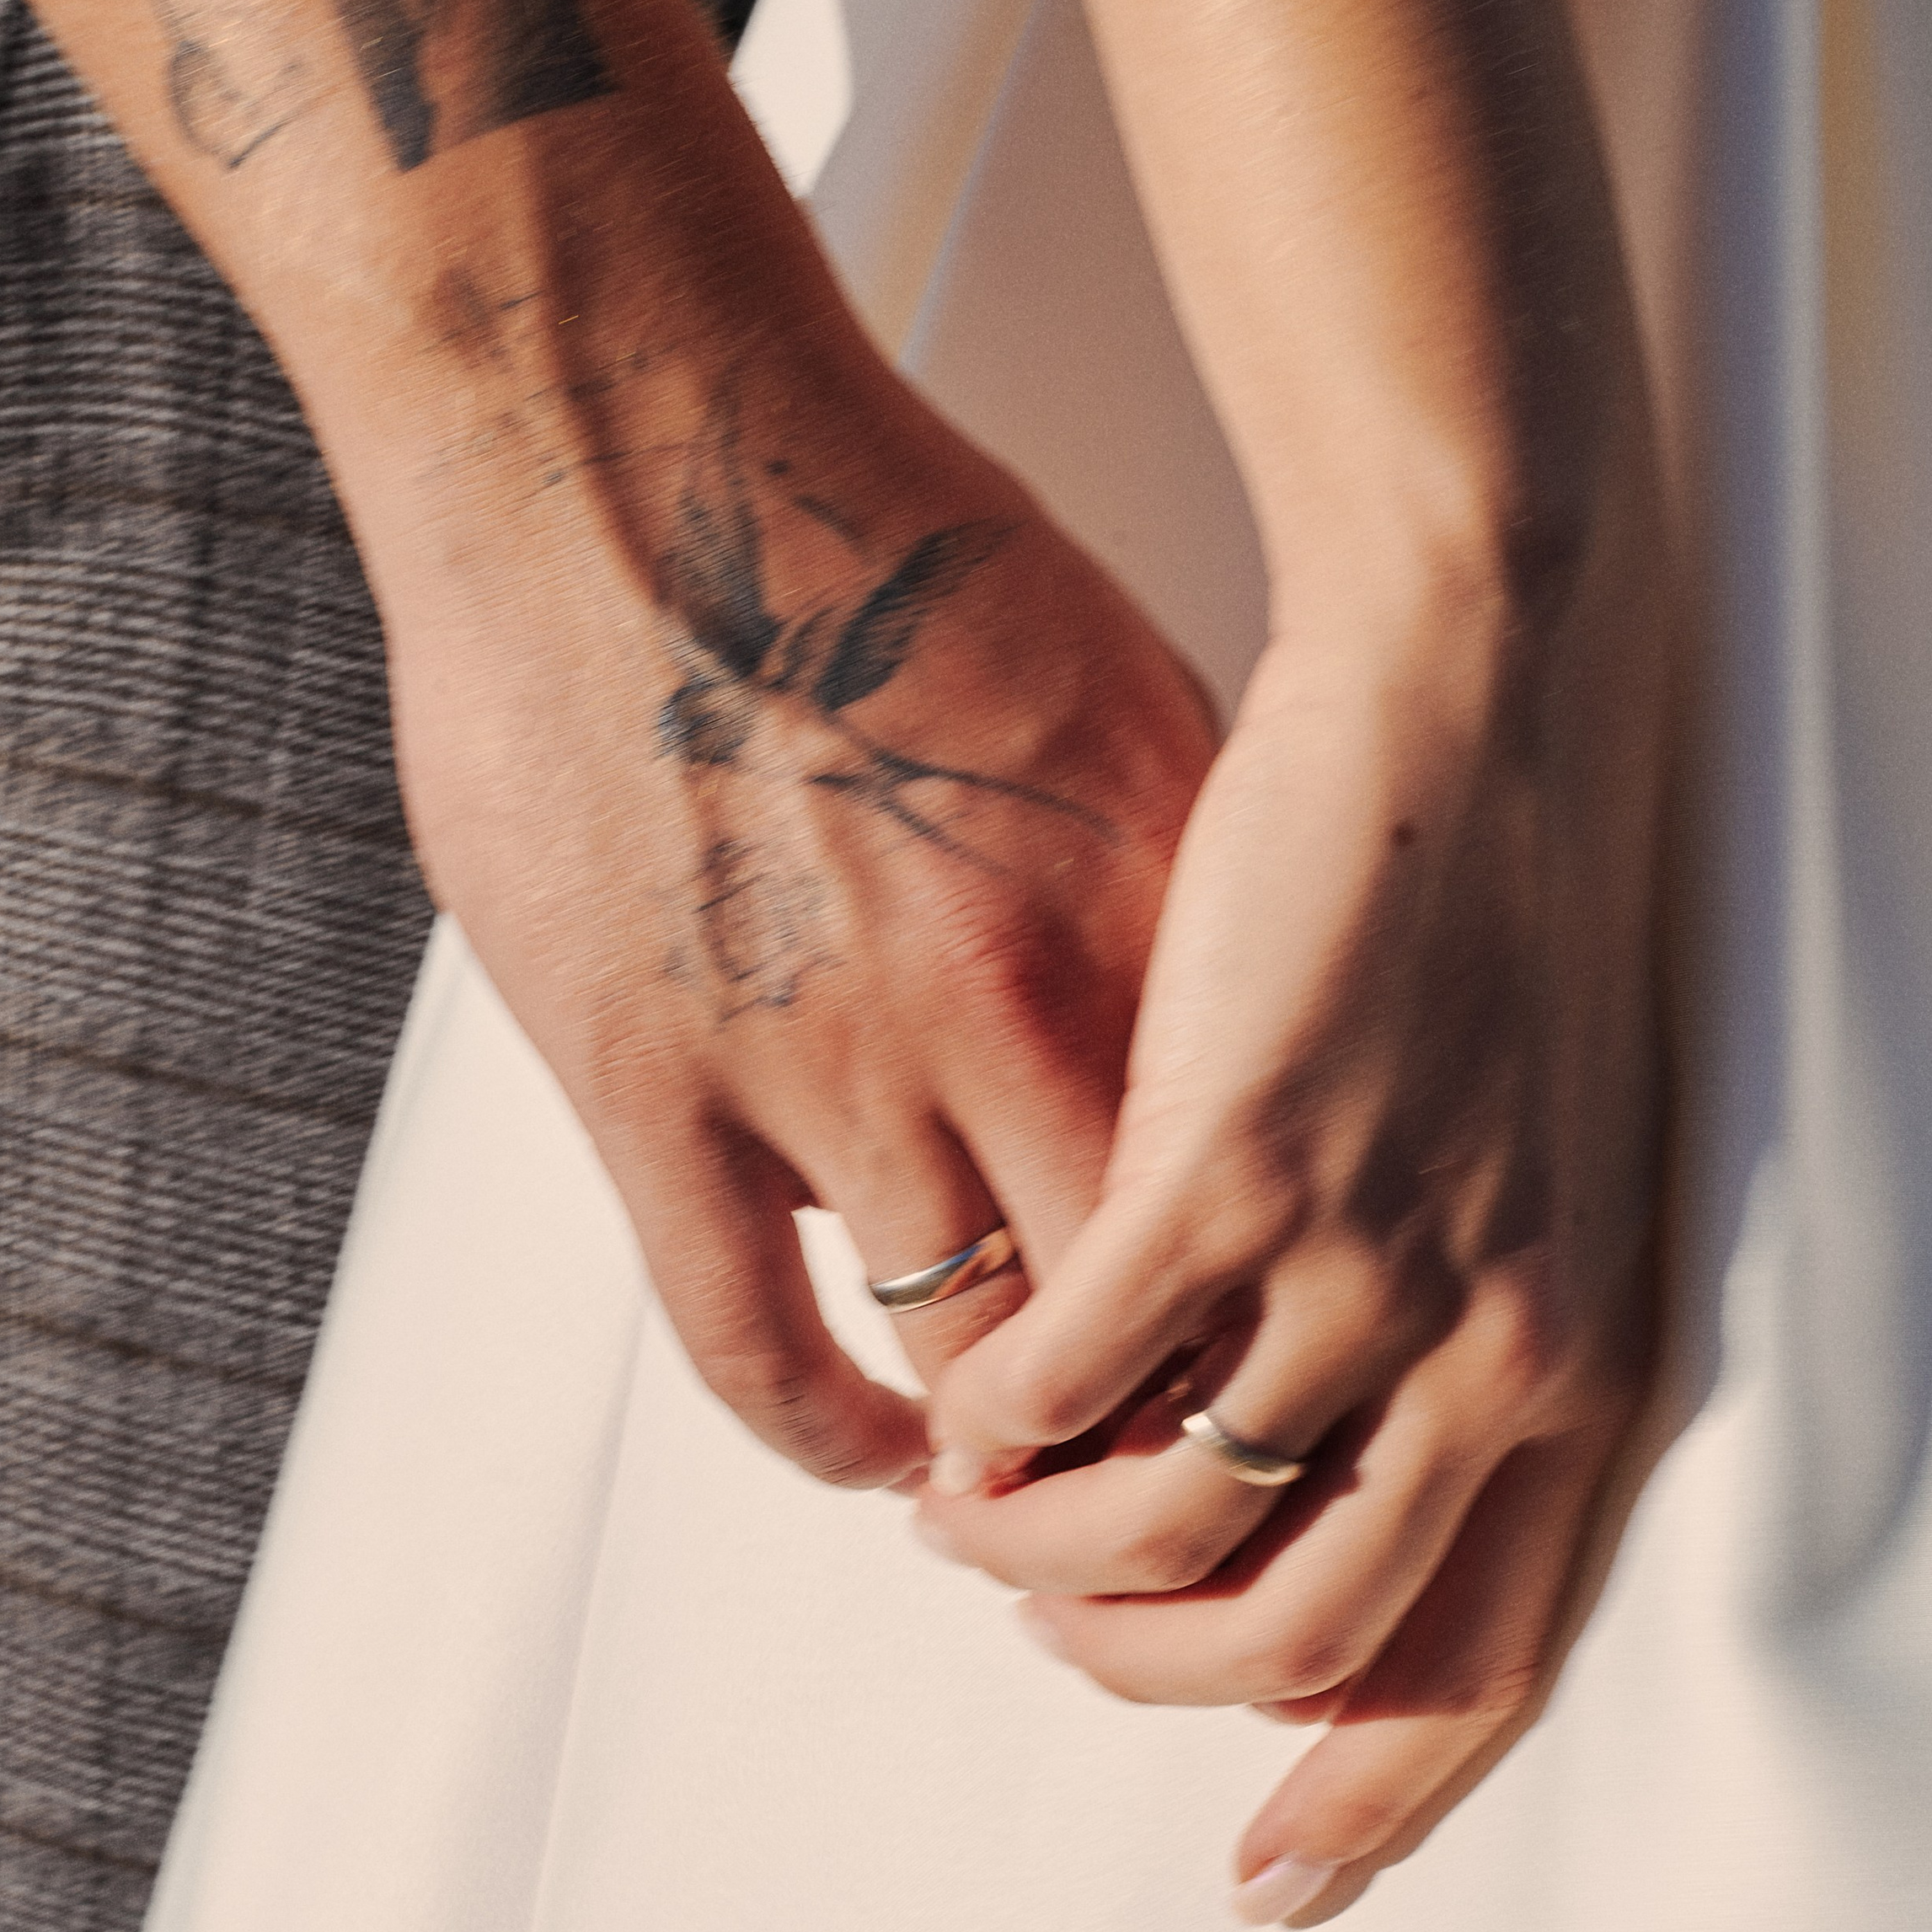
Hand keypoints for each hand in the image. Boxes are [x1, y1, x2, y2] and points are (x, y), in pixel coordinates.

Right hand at [384, 303, 1218, 1484]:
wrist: (632, 447)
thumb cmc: (874, 534)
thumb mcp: (1115, 694)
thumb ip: (1182, 880)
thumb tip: (1247, 1013)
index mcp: (1148, 914)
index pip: (1277, 1195)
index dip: (1299, 1313)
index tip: (1300, 1362)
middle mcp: (1015, 1011)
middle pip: (1159, 1311)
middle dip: (1184, 1423)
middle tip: (1190, 1468)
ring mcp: (832, 1064)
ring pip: (974, 1356)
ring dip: (1014, 1454)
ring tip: (1031, 1484)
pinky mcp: (657, 1088)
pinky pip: (755, 1341)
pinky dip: (823, 1430)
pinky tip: (865, 1449)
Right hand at [917, 417, 1668, 1917]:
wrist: (1484, 685)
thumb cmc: (1488, 911)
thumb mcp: (1522, 1162)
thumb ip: (1444, 1330)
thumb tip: (1323, 1462)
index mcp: (1575, 1359)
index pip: (1488, 1660)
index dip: (1372, 1796)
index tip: (1270, 1881)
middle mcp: (1494, 1343)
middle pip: (1307, 1625)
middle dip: (1156, 1672)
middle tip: (1053, 1635)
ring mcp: (1365, 1255)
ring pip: (1172, 1511)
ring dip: (1043, 1547)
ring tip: (973, 1509)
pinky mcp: (1232, 1158)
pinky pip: (1075, 1362)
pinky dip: (995, 1413)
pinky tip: (949, 1398)